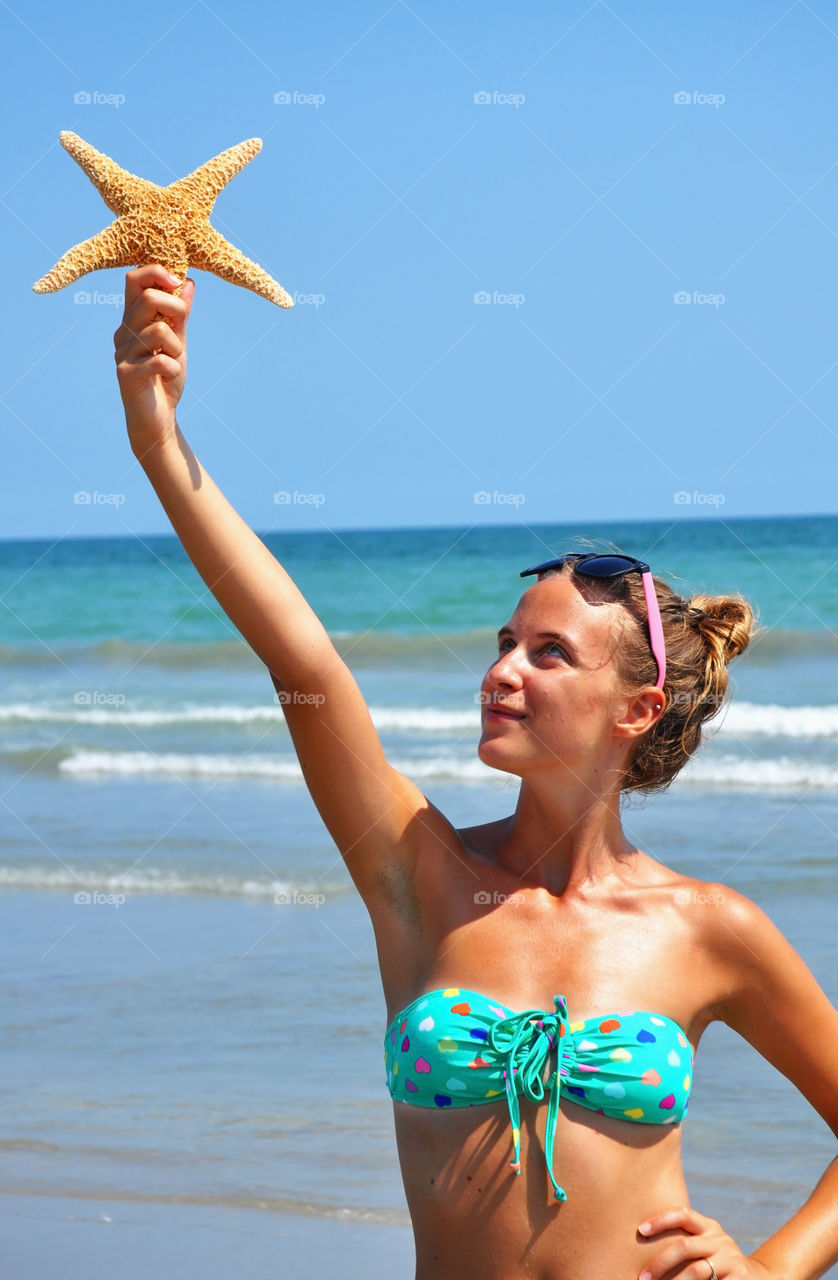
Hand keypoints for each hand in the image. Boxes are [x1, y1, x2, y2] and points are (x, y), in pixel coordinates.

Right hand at [114, 265, 194, 451]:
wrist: (157, 420)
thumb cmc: (165, 379)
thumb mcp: (178, 342)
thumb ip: (181, 315)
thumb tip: (187, 281)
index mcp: (133, 319)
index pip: (134, 279)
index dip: (156, 272)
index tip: (177, 280)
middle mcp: (123, 332)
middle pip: (148, 299)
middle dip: (176, 309)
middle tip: (182, 328)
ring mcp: (122, 353)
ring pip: (159, 330)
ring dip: (177, 347)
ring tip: (173, 360)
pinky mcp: (126, 374)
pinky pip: (160, 360)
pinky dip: (174, 368)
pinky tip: (169, 376)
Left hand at [637, 1206, 777, 1279]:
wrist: (760, 1278)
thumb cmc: (719, 1262)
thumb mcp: (707, 1245)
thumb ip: (687, 1241)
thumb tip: (644, 1239)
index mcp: (710, 1227)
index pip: (683, 1214)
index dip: (661, 1220)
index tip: (640, 1230)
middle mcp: (720, 1240)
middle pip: (685, 1247)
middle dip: (660, 1263)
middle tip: (643, 1277)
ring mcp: (731, 1260)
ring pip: (696, 1271)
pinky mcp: (738, 1279)